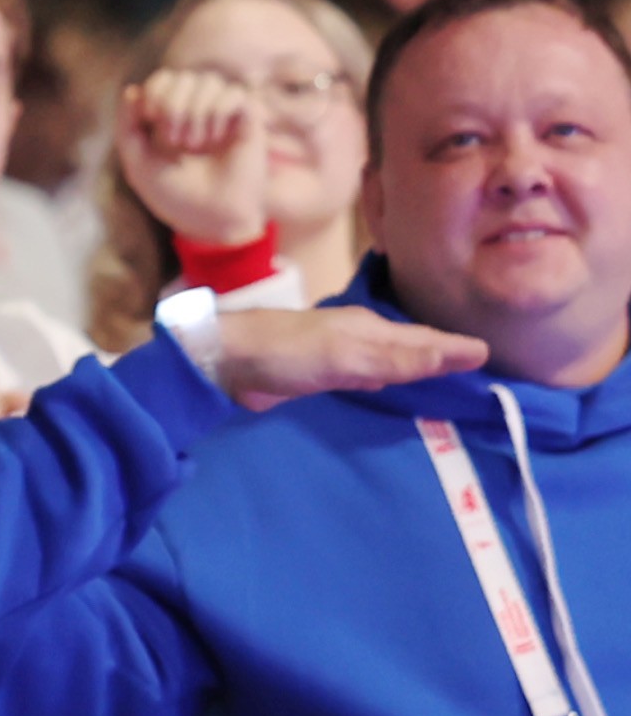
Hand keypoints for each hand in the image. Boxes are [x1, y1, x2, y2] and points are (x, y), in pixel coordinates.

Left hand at [114, 70, 269, 248]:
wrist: (212, 219)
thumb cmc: (175, 194)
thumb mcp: (138, 164)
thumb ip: (128, 128)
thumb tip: (132, 89)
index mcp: (172, 115)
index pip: (163, 79)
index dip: (155, 92)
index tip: (151, 121)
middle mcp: (199, 109)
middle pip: (183, 77)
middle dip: (172, 106)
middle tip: (175, 141)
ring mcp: (226, 112)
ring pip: (209, 81)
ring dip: (195, 113)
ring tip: (197, 144)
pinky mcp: (250, 119)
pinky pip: (235, 93)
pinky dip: (219, 113)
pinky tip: (218, 139)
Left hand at [204, 306, 485, 406]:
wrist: (227, 360)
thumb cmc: (288, 353)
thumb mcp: (349, 356)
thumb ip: (399, 360)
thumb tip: (460, 355)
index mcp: (370, 327)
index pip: (424, 339)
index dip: (454, 348)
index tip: (488, 354)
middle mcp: (358, 337)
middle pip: (409, 346)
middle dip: (440, 354)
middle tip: (474, 363)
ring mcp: (337, 354)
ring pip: (387, 360)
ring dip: (413, 366)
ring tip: (442, 375)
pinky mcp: (316, 375)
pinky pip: (363, 376)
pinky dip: (383, 380)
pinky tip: (385, 387)